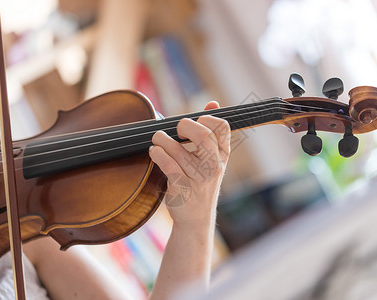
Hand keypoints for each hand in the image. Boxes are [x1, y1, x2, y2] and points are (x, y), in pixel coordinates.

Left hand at [149, 101, 229, 226]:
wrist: (195, 218)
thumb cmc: (200, 182)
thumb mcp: (211, 158)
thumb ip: (210, 131)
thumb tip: (213, 102)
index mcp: (223, 155)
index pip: (222, 127)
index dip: (206, 118)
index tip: (195, 121)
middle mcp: (214, 166)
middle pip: (203, 136)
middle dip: (184, 126)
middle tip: (176, 129)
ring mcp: (199, 179)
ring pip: (178, 150)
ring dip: (162, 140)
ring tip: (157, 139)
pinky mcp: (182, 188)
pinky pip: (167, 164)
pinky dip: (157, 153)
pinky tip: (154, 152)